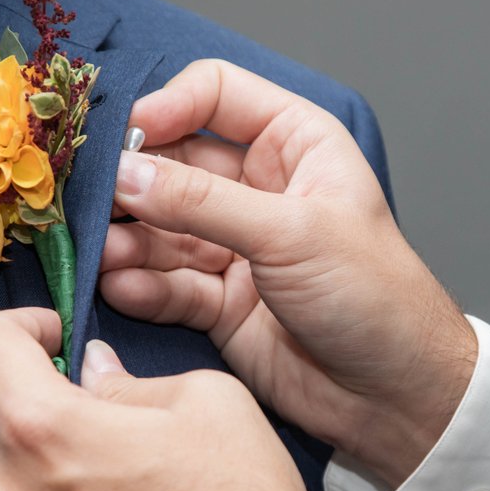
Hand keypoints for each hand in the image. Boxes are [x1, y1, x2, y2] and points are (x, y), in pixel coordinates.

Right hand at [102, 60, 476, 486]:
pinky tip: (121, 287)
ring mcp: (236, 246)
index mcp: (294, 144)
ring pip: (161, 227)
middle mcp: (260, 188)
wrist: (396, 396)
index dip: (169, 107)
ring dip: (128, 239)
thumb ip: (203, 204)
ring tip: (103, 253)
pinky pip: (166, 282)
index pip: (216, 94)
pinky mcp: (219, 302)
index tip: (130, 137)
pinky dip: (140, 284)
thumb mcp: (290, 233)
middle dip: (133, 182)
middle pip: (173, 163)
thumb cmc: (376, 296)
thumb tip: (127, 174)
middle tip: (93, 201)